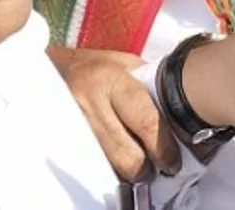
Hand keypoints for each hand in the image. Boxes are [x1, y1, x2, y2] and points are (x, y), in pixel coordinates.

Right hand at [48, 45, 180, 181]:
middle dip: (144, 166)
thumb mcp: (129, 65)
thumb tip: (178, 114)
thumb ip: (151, 87)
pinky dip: (111, 164)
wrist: (57, 67)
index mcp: (111, 80)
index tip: (172, 160)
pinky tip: (122, 162)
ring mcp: (73, 122)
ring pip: (106, 158)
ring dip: (128, 169)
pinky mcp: (64, 136)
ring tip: (144, 170)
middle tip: (162, 168)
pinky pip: (93, 158)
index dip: (161, 146)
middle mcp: (89, 102)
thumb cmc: (98, 65)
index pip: (143, 120)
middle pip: (122, 148)